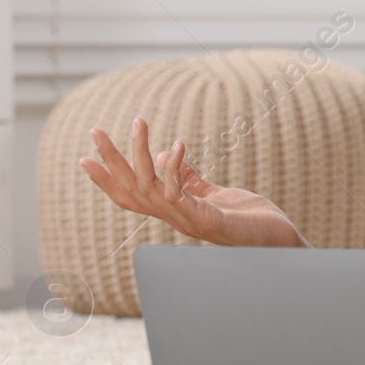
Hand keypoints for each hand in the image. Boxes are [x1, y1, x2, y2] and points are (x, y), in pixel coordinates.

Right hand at [79, 116, 307, 246]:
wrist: (280, 243)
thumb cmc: (249, 220)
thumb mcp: (214, 195)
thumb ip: (190, 180)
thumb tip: (165, 156)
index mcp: (174, 212)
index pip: (131, 196)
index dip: (107, 180)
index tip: (84, 159)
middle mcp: (176, 219)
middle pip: (132, 189)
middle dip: (111, 160)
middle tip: (93, 130)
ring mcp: (189, 221)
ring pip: (150, 188)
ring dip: (139, 153)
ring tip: (138, 122)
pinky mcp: (208, 220)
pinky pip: (180, 194)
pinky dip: (175, 169)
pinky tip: (176, 146)